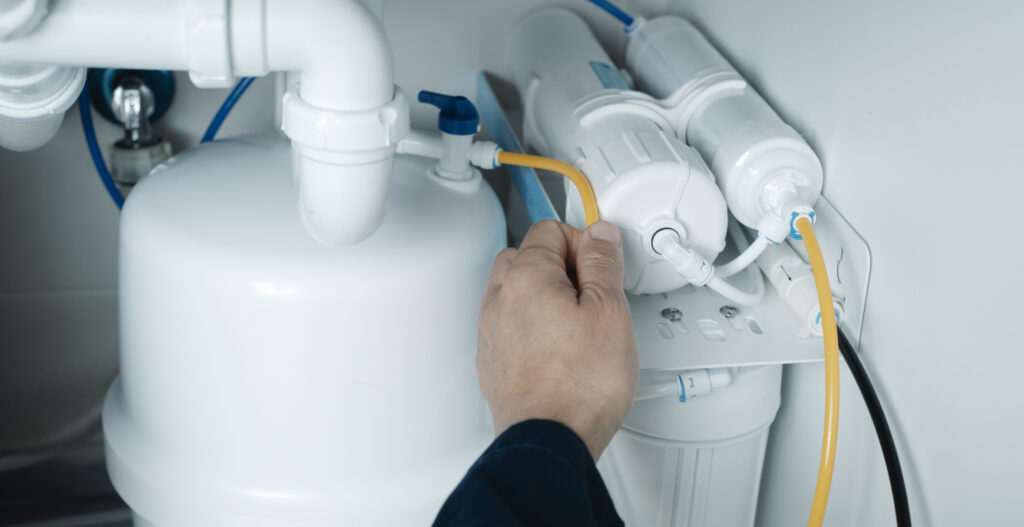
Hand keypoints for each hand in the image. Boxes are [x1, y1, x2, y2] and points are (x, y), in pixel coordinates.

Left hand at [477, 220, 637, 458]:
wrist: (549, 441)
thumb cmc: (578, 386)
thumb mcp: (610, 311)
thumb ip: (603, 264)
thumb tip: (600, 237)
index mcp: (525, 277)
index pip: (549, 229)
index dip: (583, 242)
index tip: (602, 264)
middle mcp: (499, 300)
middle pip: (525, 256)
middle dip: (559, 265)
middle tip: (592, 292)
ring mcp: (491, 333)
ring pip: (515, 293)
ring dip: (543, 296)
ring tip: (578, 323)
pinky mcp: (493, 363)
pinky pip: (509, 327)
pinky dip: (531, 327)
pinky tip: (559, 350)